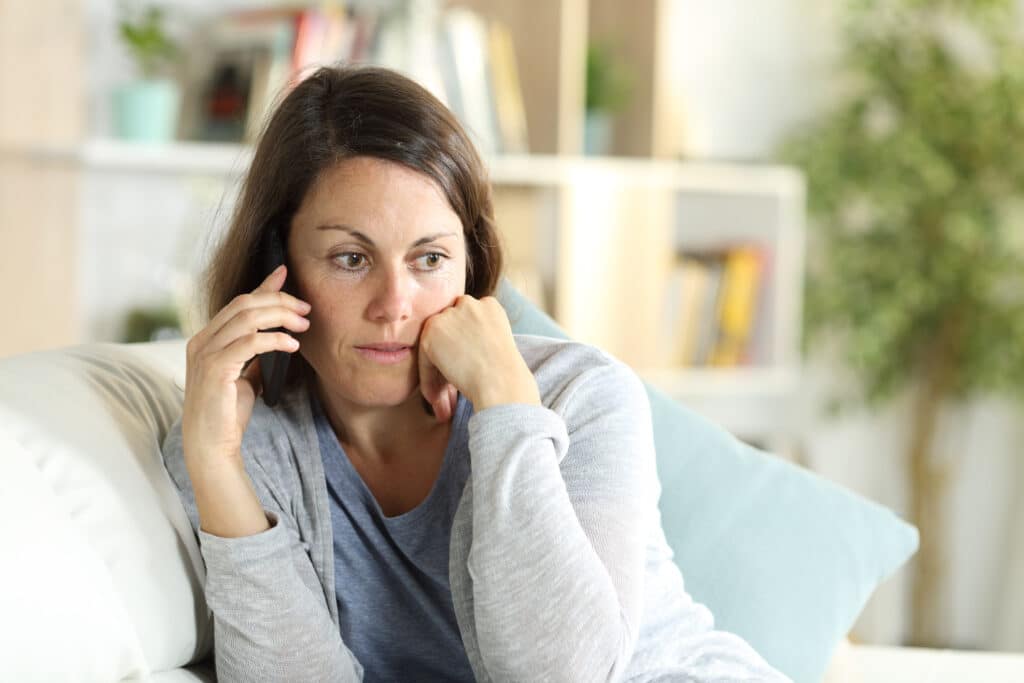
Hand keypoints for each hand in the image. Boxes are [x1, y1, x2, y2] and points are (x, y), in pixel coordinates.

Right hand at [181, 264, 310, 470]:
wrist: (211, 446)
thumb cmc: (228, 414)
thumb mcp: (245, 377)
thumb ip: (254, 355)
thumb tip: (278, 337)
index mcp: (206, 339)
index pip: (238, 303)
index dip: (263, 287)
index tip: (285, 274)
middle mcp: (201, 341)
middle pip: (244, 304)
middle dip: (279, 300)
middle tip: (306, 309)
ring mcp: (205, 354)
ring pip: (247, 318)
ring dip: (281, 317)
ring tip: (303, 325)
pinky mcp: (215, 369)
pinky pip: (250, 342)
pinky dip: (274, 339)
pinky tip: (291, 345)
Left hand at [417, 295, 539, 418]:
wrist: (500, 381)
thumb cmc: (505, 374)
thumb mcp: (497, 346)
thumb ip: (477, 339)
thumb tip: (457, 351)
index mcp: (490, 306)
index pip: (467, 323)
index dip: (463, 348)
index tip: (464, 371)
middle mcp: (468, 304)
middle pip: (449, 330)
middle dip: (448, 356)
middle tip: (449, 389)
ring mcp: (449, 315)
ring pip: (434, 344)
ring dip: (436, 369)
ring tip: (441, 398)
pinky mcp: (432, 330)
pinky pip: (424, 358)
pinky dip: (427, 379)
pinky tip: (435, 399)